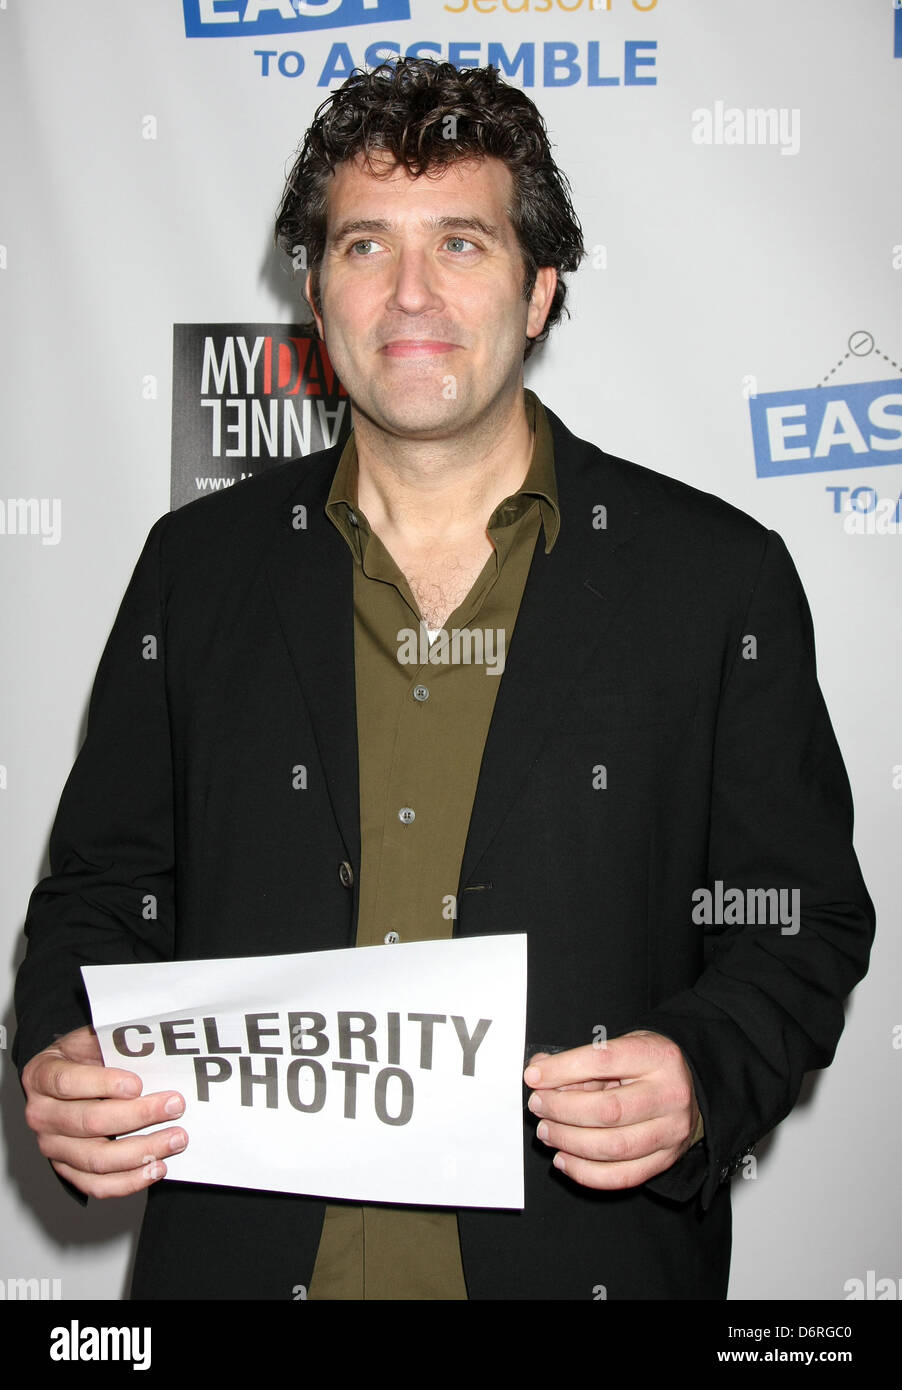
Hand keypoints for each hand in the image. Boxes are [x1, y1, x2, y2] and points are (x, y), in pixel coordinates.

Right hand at [22, 1025, 186, 1197]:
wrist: (67, 1078)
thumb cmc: (84, 1057)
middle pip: (88, 1122)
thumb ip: (115, 1042)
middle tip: (174, 1106)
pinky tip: (156, 1167)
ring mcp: (52, 1146)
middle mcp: (41, 1115)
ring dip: (141, 1152)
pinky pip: (96, 1185)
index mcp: (41, 1076)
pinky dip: (128, 1181)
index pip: (68, 1082)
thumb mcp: (93, 1037)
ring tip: (175, 1139)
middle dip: (137, 1116)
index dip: (103, 1084)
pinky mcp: (67, 1170)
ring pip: (96, 1159)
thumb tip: (154, 1045)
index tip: (137, 1085)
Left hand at [523, 1030, 698, 1189]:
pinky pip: (622, 1176)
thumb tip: (539, 1073)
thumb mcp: (619, 1049)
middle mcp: (670, 1095)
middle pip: (608, 1110)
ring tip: (546, 1131)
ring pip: (614, 1147)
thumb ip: (579, 1061)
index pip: (603, 1061)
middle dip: (562, 1110)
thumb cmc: (645, 1065)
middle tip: (538, 1106)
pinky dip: (585, 1173)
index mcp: (659, 1057)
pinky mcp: (666, 1160)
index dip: (563, 1069)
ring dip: (569, 1142)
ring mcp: (672, 1132)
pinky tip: (563, 1159)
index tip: (534, 1076)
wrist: (685, 1087)